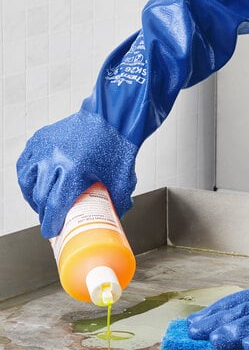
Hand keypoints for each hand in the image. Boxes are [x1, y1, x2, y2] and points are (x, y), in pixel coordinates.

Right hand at [16, 109, 137, 237]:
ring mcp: (44, 147)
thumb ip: (117, 202)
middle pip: (40, 197)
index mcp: (73, 170)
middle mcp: (54, 159)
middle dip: (44, 213)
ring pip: (27, 181)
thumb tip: (113, 220)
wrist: (114, 118)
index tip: (52, 232)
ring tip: (42, 204)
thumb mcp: (121, 180)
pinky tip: (36, 184)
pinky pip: (26, 163)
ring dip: (33, 197)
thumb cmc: (118, 146)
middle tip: (51, 220)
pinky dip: (29, 177)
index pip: (54, 206)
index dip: (51, 223)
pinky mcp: (41, 138)